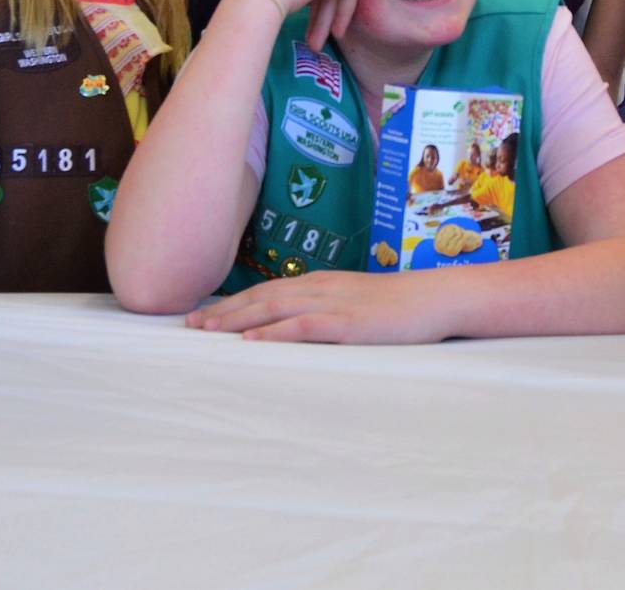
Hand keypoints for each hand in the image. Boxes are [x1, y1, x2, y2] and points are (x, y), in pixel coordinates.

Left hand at [184, 271, 449, 343]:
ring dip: (237, 320)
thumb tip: (298, 327)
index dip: (233, 303)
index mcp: (321, 283)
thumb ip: (327, 310)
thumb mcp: (356, 304)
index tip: (203, 314)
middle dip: (223, 312)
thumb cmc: (399, 306)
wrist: (436, 298)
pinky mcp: (347, 323)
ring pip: (274, 308)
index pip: (267, 290)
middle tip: (189, 325)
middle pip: (261, 297)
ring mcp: (333, 304)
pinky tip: (252, 340)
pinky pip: (303, 326)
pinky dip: (273, 332)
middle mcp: (320, 288)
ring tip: (207, 332)